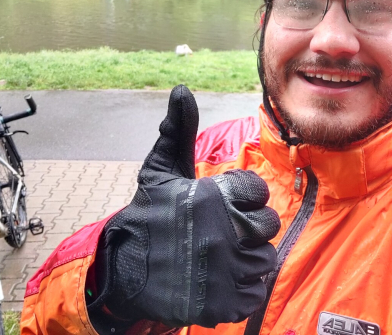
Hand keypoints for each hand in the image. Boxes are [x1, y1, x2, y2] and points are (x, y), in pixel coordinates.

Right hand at [90, 85, 279, 327]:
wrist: (125, 270)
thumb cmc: (150, 215)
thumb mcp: (162, 169)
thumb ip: (179, 129)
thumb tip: (182, 89)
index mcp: (210, 197)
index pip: (257, 191)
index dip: (243, 196)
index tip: (224, 203)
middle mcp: (220, 232)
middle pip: (266, 225)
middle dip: (249, 227)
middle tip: (225, 231)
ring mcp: (222, 270)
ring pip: (263, 260)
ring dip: (247, 259)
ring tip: (221, 255)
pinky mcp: (222, 303)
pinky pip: (255, 292)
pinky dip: (243, 288)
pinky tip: (221, 278)